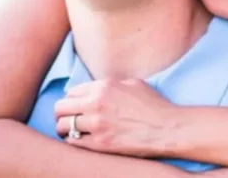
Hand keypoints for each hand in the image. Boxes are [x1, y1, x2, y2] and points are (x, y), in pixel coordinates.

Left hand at [54, 78, 177, 156]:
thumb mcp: (132, 83)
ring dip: (64, 128)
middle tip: (67, 118)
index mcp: (103, 86)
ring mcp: (97, 125)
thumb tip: (94, 88)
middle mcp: (96, 104)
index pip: (70, 92)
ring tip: (70, 131)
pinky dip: (73, 141)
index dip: (71, 99)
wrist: (167, 128)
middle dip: (61, 113)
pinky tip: (80, 140)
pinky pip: (73, 142)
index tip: (74, 106)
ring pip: (63, 126)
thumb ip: (109, 83)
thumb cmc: (153, 105)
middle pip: (60, 108)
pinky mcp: (100, 144)